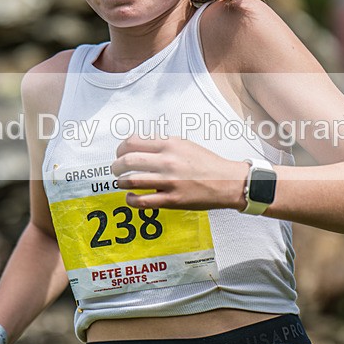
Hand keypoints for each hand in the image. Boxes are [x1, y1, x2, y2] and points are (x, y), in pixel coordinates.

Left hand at [112, 136, 247, 210]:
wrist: (227, 181)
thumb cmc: (206, 163)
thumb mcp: (184, 144)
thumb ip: (162, 144)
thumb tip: (137, 145)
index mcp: (170, 144)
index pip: (133, 141)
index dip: (121, 148)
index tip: (120, 154)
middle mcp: (168, 161)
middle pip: (128, 160)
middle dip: (116, 166)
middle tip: (115, 169)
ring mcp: (169, 181)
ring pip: (131, 181)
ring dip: (121, 182)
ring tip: (121, 183)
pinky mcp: (172, 200)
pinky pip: (142, 201)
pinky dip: (131, 200)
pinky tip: (131, 198)